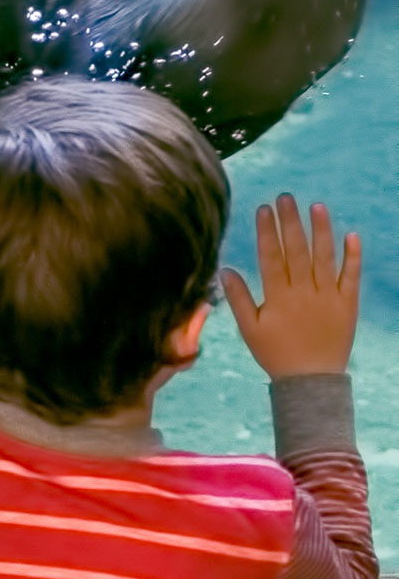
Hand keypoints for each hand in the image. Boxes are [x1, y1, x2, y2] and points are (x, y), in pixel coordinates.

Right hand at [221, 194, 360, 379]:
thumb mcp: (250, 329)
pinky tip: (351, 235)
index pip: (271, 257)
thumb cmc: (275, 354)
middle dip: (290, 222)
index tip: (263, 209)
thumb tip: (225, 269)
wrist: (312, 382)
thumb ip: (238, 299)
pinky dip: (353, 257)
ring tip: (316, 206)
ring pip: (324, 258)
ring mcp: (328, 298)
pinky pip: (351, 277)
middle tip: (285, 197)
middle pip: (297, 251)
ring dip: (321, 231)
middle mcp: (304, 294)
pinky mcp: (347, 305)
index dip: (267, 232)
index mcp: (278, 298)